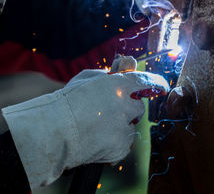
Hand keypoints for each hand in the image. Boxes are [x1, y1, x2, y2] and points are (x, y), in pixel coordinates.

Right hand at [2, 57, 168, 189]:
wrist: (54, 132)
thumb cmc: (67, 101)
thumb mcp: (88, 78)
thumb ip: (112, 72)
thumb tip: (129, 64)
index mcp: (121, 86)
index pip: (149, 82)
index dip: (155, 83)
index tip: (159, 85)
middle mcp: (128, 107)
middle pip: (138, 106)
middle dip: (126, 106)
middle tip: (106, 108)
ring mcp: (125, 129)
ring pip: (129, 126)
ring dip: (119, 125)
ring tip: (94, 125)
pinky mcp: (120, 149)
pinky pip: (122, 143)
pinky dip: (113, 141)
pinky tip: (96, 137)